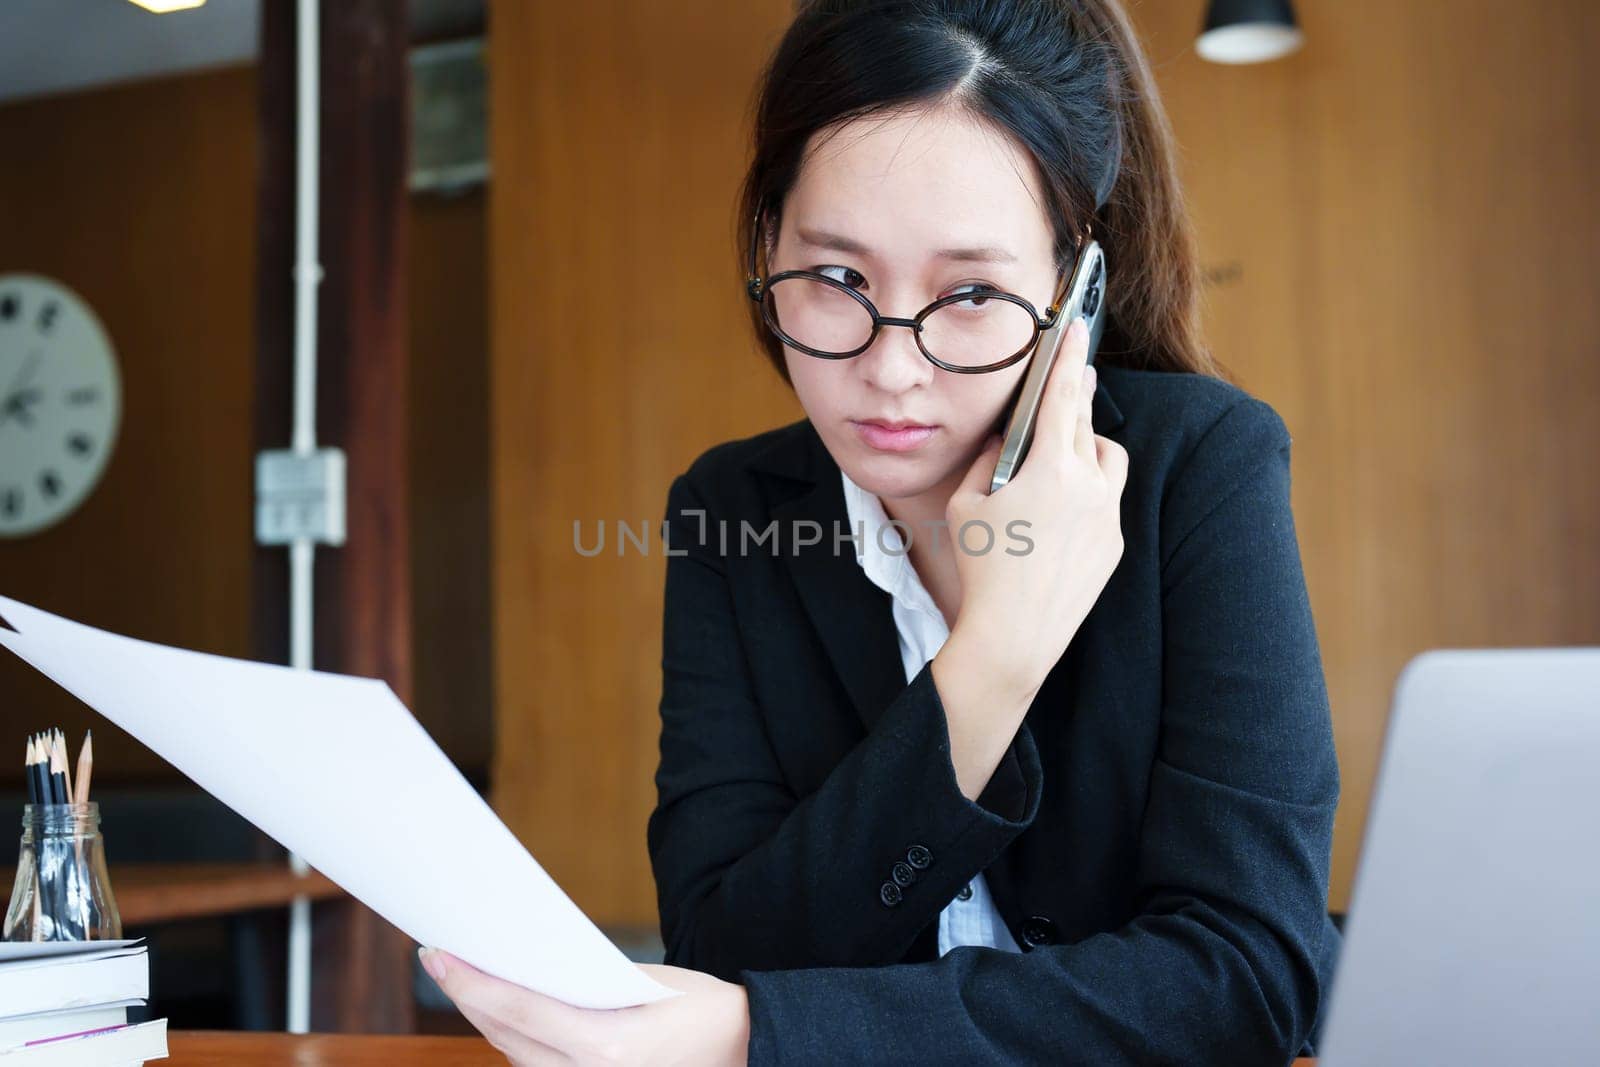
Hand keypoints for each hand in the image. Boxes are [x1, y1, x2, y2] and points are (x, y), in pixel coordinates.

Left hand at [420, 948, 749, 1065]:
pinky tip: (501, 1011)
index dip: (470, 982)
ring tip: (463, 978)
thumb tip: (525, 968)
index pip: (518, 1011)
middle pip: (506, 1037)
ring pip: (516, 1056)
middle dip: (468, 996)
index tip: (437, 952)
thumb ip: (582, 982)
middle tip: (438, 955)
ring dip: (488, 1019)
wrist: (743, 1050)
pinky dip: (517, 1039)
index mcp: (606, 1047)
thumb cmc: (700, 1007)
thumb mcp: (643, 980)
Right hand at [944, 317, 1128, 692]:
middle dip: (1074, 402)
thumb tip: (1002, 440)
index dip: (1068, 356)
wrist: (1014, 635)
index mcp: (1050, 468)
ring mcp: (1107, 516)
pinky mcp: (1113, 545)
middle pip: (1086, 424)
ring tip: (1057, 461)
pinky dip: (1086, 494)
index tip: (1076, 327)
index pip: (1063, 396)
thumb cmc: (982, 567)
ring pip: (1106, 461)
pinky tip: (1057, 516)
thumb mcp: (968, 504)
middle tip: (1065, 385)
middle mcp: (1089, 486)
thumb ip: (986, 461)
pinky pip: (1105, 502)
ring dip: (1086, 449)